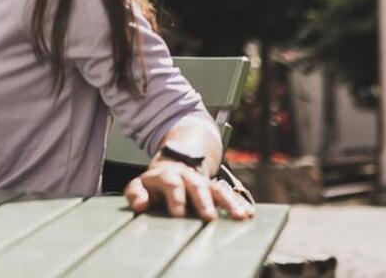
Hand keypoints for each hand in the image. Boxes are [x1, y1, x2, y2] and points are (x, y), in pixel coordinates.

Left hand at [124, 160, 252, 221]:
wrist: (171, 168)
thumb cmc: (154, 185)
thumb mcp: (139, 187)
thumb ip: (136, 195)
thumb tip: (140, 206)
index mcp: (167, 176)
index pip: (171, 184)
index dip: (175, 198)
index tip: (178, 215)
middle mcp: (188, 177)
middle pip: (197, 186)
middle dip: (204, 202)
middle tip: (209, 218)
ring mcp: (204, 182)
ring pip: (217, 189)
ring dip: (229, 203)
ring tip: (239, 217)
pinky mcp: (216, 190)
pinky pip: (230, 195)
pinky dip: (240, 204)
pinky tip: (248, 214)